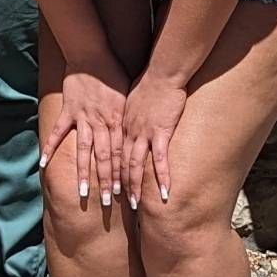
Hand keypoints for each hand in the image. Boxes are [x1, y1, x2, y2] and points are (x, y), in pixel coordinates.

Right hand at [42, 55, 129, 211]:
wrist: (92, 54)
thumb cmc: (113, 74)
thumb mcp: (127, 96)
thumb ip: (126, 118)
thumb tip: (133, 136)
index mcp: (117, 120)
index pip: (121, 153)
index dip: (122, 174)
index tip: (125, 194)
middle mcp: (101, 122)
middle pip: (105, 157)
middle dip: (107, 181)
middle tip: (109, 203)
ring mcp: (83, 117)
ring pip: (85, 150)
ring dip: (84, 173)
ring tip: (82, 193)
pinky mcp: (68, 110)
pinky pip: (58, 132)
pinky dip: (51, 148)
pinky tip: (44, 164)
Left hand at [121, 74, 186, 206]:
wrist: (162, 71)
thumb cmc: (150, 81)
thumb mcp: (131, 97)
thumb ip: (128, 111)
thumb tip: (127, 115)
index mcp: (121, 124)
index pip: (113, 153)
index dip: (110, 171)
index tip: (110, 185)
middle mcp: (129, 131)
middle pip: (120, 163)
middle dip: (117, 185)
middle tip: (116, 203)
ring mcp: (143, 133)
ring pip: (135, 165)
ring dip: (134, 187)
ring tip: (135, 205)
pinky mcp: (160, 132)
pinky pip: (160, 160)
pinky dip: (162, 178)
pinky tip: (165, 192)